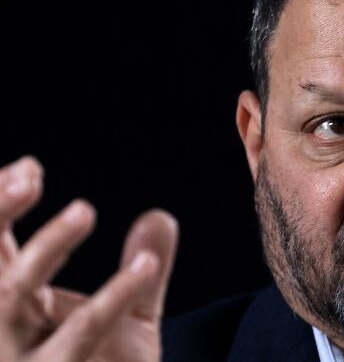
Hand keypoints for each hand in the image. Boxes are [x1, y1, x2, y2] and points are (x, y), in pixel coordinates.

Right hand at [0, 156, 177, 360]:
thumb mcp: (131, 320)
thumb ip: (142, 269)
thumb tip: (160, 215)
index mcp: (14, 309)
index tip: (30, 169)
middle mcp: (4, 331)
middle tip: (30, 177)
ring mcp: (19, 358)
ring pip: (10, 297)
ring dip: (44, 249)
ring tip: (85, 207)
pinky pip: (78, 338)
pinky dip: (113, 298)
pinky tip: (147, 268)